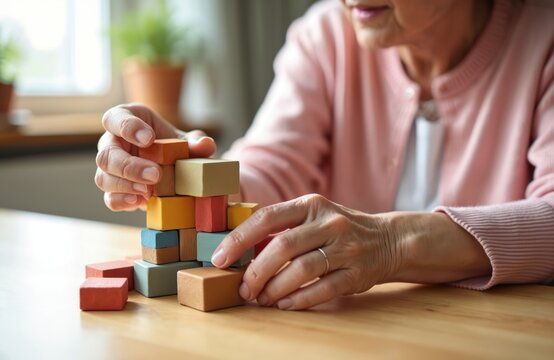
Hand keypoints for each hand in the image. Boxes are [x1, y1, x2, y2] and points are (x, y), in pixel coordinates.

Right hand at [95, 103, 215, 210]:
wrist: (171, 166)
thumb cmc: (172, 145)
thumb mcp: (185, 140)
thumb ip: (195, 142)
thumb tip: (206, 145)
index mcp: (125, 120)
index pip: (114, 119)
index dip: (128, 128)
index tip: (149, 139)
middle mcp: (111, 143)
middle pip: (106, 154)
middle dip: (129, 166)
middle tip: (155, 174)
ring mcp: (110, 169)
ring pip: (103, 177)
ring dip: (126, 186)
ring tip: (148, 191)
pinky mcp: (115, 190)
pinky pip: (110, 198)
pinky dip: (123, 202)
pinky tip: (141, 202)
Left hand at [211, 194, 403, 309]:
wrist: (388, 240)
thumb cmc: (338, 230)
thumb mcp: (313, 216)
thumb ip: (282, 228)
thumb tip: (239, 251)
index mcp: (310, 205)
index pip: (267, 217)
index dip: (239, 239)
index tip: (219, 258)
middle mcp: (329, 222)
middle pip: (283, 246)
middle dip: (256, 271)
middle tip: (243, 290)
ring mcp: (345, 247)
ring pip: (302, 269)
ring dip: (275, 289)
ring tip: (261, 300)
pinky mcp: (357, 273)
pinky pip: (323, 289)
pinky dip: (299, 299)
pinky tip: (284, 304)